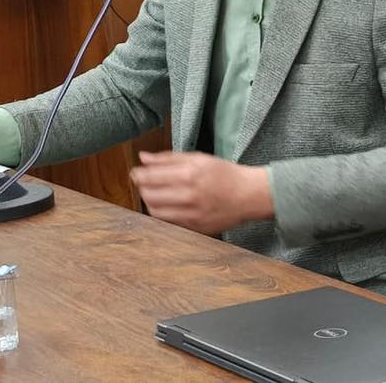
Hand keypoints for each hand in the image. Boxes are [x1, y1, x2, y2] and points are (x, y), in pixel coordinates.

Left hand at [130, 151, 273, 234]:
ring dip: (150, 202)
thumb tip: (143, 157)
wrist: (249, 196)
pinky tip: (169, 205)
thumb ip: (169, 158)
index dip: (138, 174)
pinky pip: (168, 222)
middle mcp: (190, 195)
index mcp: (191, 174)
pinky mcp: (194, 228)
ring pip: (155, 212)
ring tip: (155, 194)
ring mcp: (192, 214)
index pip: (151, 177)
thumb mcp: (199, 158)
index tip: (135, 172)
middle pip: (149, 195)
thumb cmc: (225, 174)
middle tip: (145, 183)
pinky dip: (163, 213)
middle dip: (142, 188)